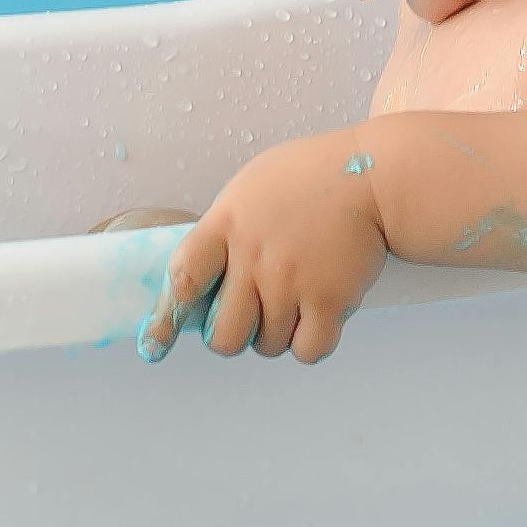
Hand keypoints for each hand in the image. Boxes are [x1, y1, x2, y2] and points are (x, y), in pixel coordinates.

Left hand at [144, 130, 388, 362]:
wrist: (370, 176)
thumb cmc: (306, 180)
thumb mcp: (247, 192)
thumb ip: (221, 233)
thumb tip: (200, 282)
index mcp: (225, 225)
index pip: (183, 279)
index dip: (166, 319)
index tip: (156, 346)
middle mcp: (253, 256)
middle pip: (223, 335)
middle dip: (233, 336)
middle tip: (250, 318)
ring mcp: (291, 280)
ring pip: (267, 346)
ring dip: (276, 336)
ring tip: (293, 303)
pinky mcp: (330, 298)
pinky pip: (307, 350)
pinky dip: (309, 344)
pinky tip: (316, 319)